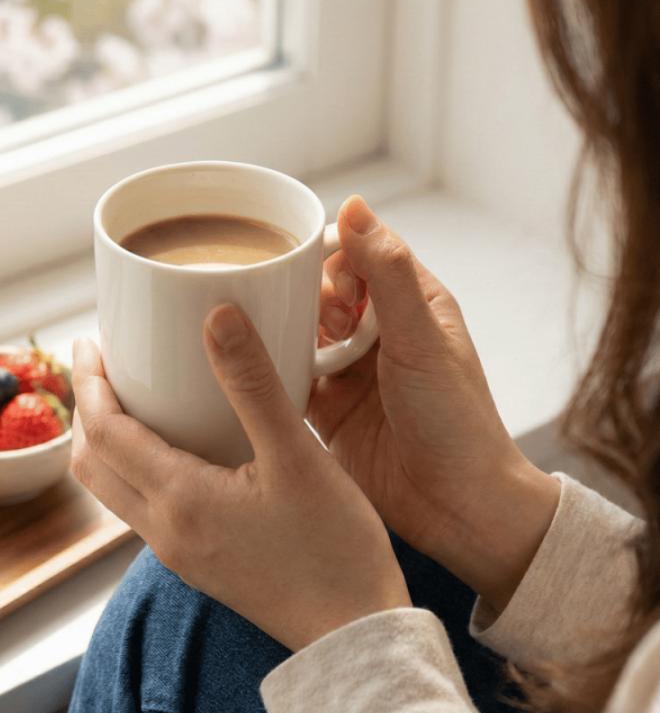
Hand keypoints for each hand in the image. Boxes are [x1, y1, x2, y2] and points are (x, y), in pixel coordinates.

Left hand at [70, 305, 409, 650]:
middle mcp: (166, 530)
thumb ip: (253, 383)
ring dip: (107, 441)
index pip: (105, 432)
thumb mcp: (297, 454)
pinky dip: (136, 467)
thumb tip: (217, 316)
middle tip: (101, 366)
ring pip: (114, 489)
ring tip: (131, 397)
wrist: (355, 636)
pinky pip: (143, 506)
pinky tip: (175, 445)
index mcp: (179, 500)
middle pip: (93, 465)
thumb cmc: (334, 547)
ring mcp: (179, 552)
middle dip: (87, 411)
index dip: (90, 383)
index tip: (91, 342)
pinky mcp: (198, 561)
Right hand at [312, 196, 559, 610]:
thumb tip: (354, 205)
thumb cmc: (455, 420)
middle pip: (323, 290)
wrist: (456, 507)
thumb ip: (387, 274)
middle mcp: (378, 333)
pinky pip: (288, 376)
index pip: (362, 254)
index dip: (337, 257)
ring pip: (301, 331)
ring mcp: (350, 371)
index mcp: (412, 304)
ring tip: (287, 347)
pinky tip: (256, 368)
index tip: (329, 284)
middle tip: (313, 322)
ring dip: (288, 331)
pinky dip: (273, 371)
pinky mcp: (327, 408)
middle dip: (307, 297)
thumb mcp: (421, 339)